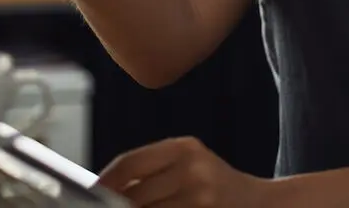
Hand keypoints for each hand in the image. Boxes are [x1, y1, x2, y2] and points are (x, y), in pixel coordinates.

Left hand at [97, 137, 273, 206]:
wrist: (262, 204)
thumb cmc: (214, 187)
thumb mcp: (189, 165)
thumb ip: (151, 173)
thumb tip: (101, 191)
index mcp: (185, 147)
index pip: (129, 163)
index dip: (103, 182)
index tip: (87, 195)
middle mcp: (193, 169)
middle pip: (133, 195)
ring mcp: (200, 197)